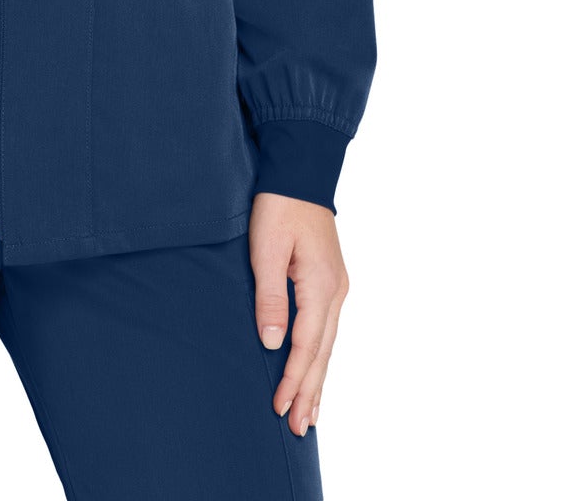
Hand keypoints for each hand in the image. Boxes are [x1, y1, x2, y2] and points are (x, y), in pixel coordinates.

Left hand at [248, 192, 349, 436]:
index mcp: (320, 285)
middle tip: (300, 430)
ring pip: (327, 345)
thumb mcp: (266, 249)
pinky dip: (320, 357)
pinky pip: (326, 330)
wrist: (300, 172)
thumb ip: (270, 297)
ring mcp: (336, 288)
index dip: (293, 379)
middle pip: (322, 353)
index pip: (305, 345)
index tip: (281, 408)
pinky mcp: (330, 283)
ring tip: (311, 416)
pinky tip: (316, 372)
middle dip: (310, 392)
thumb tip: (271, 344)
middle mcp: (335, 292)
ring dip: (317, 380)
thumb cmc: (279, 206)